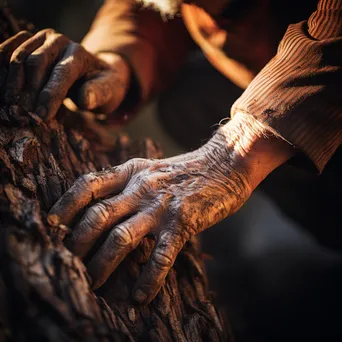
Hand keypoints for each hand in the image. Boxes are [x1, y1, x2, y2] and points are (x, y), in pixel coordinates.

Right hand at [0, 29, 129, 119]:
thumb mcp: (109, 92)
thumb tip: (84, 99)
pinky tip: (4, 90)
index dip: (50, 96)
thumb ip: (98, 94)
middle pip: (34, 63)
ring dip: (10, 82)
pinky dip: (2, 70)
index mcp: (79, 54)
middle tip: (23, 114)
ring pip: (17, 57)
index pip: (61, 74)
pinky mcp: (28, 42)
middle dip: (27, 91)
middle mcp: (59, 41)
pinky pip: (7, 52)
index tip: (41, 116)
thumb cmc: (103, 85)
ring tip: (10, 106)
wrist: (96, 71)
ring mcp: (41, 39)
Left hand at [48, 113, 292, 303]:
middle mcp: (141, 188)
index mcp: (130, 172)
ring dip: (102, 265)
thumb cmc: (185, 171)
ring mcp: (161, 205)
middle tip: (68, 263)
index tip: (50, 225)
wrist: (225, 163)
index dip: (65, 205)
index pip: (88, 185)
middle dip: (77, 243)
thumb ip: (126, 182)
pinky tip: (139, 298)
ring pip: (121, 238)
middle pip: (97, 216)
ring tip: (92, 284)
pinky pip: (160, 257)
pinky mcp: (182, 222)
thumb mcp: (150, 168)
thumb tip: (100, 205)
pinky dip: (148, 280)